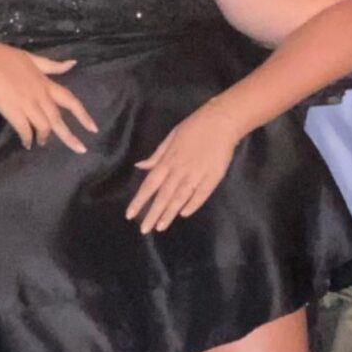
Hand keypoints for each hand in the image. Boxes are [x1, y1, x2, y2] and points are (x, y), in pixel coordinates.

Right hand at [0, 41, 96, 151]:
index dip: (83, 116)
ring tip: (42, 143)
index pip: (71, 101)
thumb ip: (52, 65)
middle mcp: (41, 96)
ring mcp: (27, 105)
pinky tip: (27, 143)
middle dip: (71, 137)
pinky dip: (28, 138)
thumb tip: (73, 63)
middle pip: (59, 120)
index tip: (93, 129)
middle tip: (81, 150)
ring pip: (44, 127)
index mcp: (46, 84)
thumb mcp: (32, 58)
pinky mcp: (13, 112)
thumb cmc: (4, 57)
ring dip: (44, 137)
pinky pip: (25, 130)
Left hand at [126, 99, 240, 233]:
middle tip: (145, 230)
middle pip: (163, 196)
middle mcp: (179, 170)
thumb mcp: (171, 137)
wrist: (221, 121)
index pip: (149, 185)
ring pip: (180, 198)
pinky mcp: (213, 177)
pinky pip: (201, 194)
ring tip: (161, 227)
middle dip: (153, 214)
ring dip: (169, 213)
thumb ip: (156, 156)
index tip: (130, 215)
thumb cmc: (195, 127)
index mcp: (168, 160)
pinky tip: (184, 214)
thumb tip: (140, 166)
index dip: (139, 201)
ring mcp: (197, 175)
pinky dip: (192, 204)